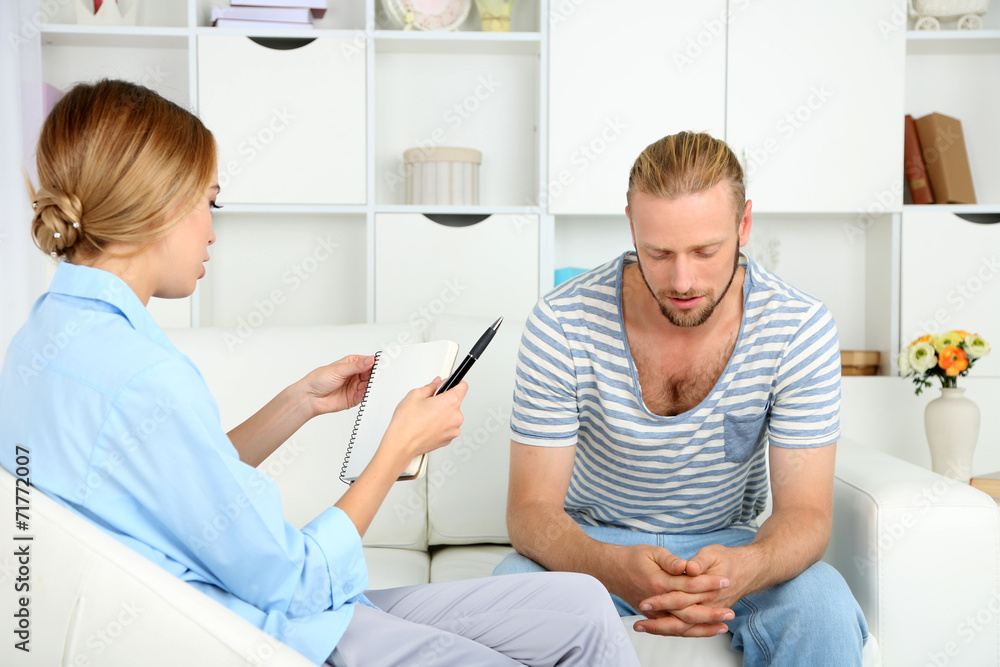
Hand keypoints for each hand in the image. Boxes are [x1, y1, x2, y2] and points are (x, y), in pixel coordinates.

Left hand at [300, 355, 375, 416]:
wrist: (310, 398)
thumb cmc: (318, 380)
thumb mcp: (338, 370)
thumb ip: (356, 366)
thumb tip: (370, 360)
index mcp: (351, 363)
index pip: (368, 361)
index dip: (376, 362)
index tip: (383, 363)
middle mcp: (355, 374)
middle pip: (371, 373)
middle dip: (377, 374)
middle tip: (381, 374)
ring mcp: (355, 386)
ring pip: (370, 384)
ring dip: (374, 384)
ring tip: (376, 383)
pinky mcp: (355, 398)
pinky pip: (365, 395)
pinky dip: (369, 394)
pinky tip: (370, 391)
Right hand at [379, 378, 467, 467]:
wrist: (402, 444)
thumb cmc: (407, 423)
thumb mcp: (415, 395)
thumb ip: (431, 386)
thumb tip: (436, 384)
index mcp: (451, 402)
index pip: (463, 386)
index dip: (455, 383)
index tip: (450, 384)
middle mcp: (456, 417)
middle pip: (456, 402)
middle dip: (444, 400)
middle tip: (429, 403)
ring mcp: (454, 430)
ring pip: (451, 416)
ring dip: (443, 414)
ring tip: (426, 416)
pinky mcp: (449, 439)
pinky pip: (448, 427)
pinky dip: (441, 425)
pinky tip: (428, 425)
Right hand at [610, 545, 733, 636]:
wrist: (611, 570)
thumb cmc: (632, 558)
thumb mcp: (651, 551)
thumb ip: (670, 560)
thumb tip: (686, 566)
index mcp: (658, 582)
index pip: (689, 585)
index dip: (709, 582)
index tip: (725, 580)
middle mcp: (657, 601)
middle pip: (689, 611)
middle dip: (711, 613)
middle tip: (730, 612)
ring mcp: (654, 612)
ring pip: (682, 625)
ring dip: (704, 628)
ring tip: (723, 627)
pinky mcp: (653, 616)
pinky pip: (673, 629)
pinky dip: (690, 632)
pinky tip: (704, 631)